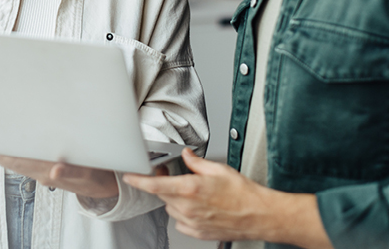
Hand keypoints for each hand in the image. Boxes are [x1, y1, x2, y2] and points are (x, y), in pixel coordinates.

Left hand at [0, 151, 118, 198]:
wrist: (107, 188)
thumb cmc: (98, 177)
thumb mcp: (88, 173)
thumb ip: (71, 171)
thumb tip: (54, 170)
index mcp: (48, 171)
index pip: (17, 161)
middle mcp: (43, 172)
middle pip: (14, 163)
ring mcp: (46, 172)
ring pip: (20, 163)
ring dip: (5, 155)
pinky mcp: (52, 170)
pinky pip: (29, 162)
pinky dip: (18, 156)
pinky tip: (16, 150)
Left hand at [123, 148, 332, 248]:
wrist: (258, 215)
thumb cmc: (242, 192)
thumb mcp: (218, 169)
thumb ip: (196, 162)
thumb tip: (186, 156)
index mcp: (190, 189)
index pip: (155, 185)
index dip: (139, 180)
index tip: (129, 176)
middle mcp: (188, 207)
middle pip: (162, 194)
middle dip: (164, 184)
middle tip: (175, 175)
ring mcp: (192, 222)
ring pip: (170, 207)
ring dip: (175, 198)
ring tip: (194, 192)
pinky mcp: (198, 233)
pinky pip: (180, 221)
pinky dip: (183, 212)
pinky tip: (198, 206)